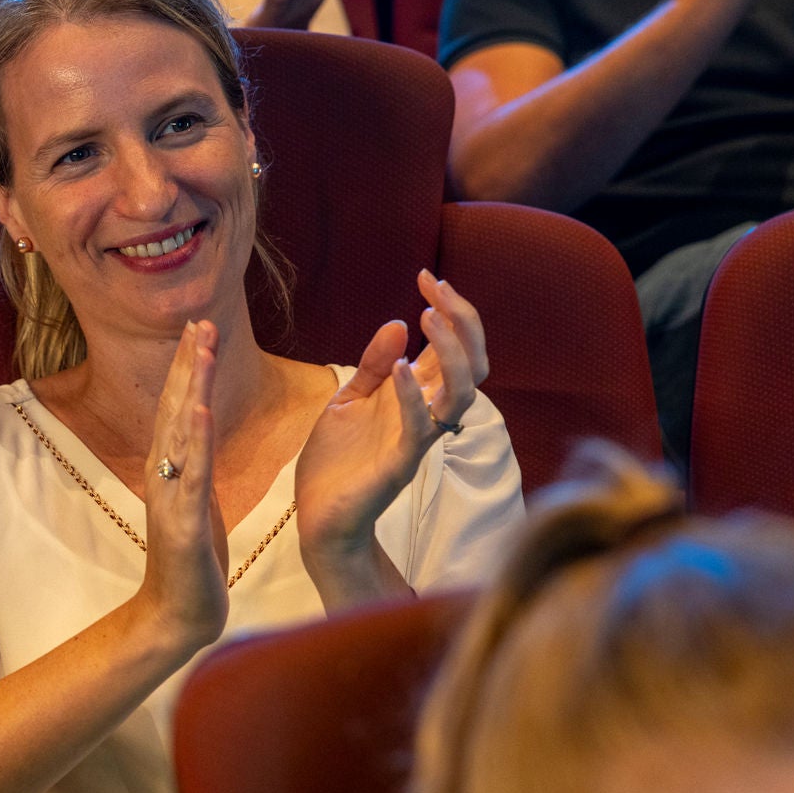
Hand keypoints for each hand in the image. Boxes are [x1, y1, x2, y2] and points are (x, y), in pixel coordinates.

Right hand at [128, 319, 228, 654]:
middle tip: (199, 319)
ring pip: (181, 430)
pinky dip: (194, 439)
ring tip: (201, 348)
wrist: (177, 613)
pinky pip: (190, 473)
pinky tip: (199, 409)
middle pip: (176, 407)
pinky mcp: (183, 520)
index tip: (199, 327)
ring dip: (191, 386)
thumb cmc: (191, 561)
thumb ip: (195, 467)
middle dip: (188, 363)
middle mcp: (164, 473)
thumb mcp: (197, 502)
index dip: (188, 367)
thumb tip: (200, 435)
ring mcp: (171, 495)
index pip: (180, 407)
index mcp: (171, 469)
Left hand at [294, 270, 487, 565]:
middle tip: (436, 290)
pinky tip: (401, 368)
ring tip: (428, 318)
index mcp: (417, 396)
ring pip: (463, 394)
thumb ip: (373, 365)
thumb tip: (398, 323)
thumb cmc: (337, 461)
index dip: (450, 311)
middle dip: (462, 322)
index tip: (426, 277)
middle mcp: (428, 414)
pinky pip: (421, 428)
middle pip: (474, 364)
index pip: (454, 347)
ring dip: (451, 353)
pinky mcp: (400, 464)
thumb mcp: (349, 399)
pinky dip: (414, 396)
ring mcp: (418, 439)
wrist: (319, 515)